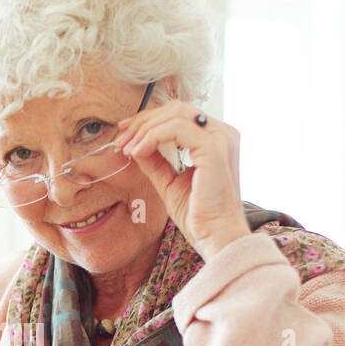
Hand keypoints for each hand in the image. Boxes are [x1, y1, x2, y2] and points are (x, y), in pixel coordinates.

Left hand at [115, 102, 250, 259]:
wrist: (216, 236)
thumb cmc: (199, 216)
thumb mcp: (170, 182)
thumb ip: (156, 161)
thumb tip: (135, 145)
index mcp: (216, 139)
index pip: (179, 115)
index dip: (149, 120)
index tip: (125, 133)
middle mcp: (222, 133)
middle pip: (176, 109)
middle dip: (143, 121)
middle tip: (121, 139)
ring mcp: (221, 138)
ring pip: (175, 114)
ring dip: (144, 129)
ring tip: (127, 148)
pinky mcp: (214, 148)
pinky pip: (176, 129)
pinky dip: (152, 137)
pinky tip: (138, 152)